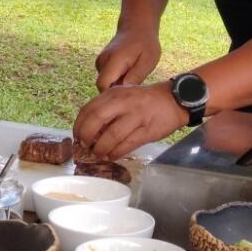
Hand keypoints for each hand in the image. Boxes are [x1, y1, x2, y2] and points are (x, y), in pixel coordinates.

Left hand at [73, 82, 187, 159]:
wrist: (174, 101)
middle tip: (85, 146)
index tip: (77, 136)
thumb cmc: (144, 101)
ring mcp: (136, 116)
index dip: (79, 125)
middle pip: (97, 120)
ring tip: (98, 154)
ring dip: (101, 149)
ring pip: (111, 136)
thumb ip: (107, 108)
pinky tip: (112, 156)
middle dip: (86, 136)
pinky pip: (127, 145)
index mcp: (115, 94)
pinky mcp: (147, 131)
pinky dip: (116, 153)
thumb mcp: (124, 96)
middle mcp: (124, 103)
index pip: (89, 108)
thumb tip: (88, 130)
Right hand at [95, 29, 160, 90]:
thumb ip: (135, 77)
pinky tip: (128, 72)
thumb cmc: (145, 44)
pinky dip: (116, 79)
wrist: (137, 27)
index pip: (103, 86)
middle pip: (103, 87)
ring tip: (133, 75)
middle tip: (135, 85)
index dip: (113, 95)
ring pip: (105, 83)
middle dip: (117, 91)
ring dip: (117, 84)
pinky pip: (107, 78)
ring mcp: (100, 62)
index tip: (129, 95)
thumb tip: (124, 92)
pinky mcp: (101, 63)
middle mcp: (102, 61)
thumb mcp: (147, 61)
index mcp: (113, 61)